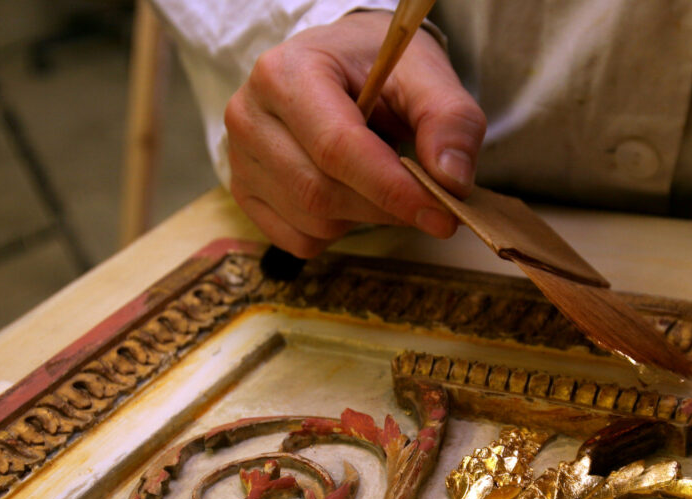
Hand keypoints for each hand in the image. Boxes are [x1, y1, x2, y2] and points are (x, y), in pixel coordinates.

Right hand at [224, 11, 486, 257]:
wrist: (339, 65)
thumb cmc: (379, 68)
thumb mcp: (426, 75)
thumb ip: (449, 120)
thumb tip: (451, 181)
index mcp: (287, 73)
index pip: (337, 147)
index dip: (393, 189)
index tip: (443, 215)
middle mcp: (249, 116)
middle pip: (321, 192)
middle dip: (385, 207)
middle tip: (429, 202)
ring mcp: (240, 159)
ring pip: (312, 222)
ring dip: (366, 219)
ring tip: (383, 181)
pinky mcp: (246, 194)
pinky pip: (300, 241)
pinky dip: (339, 232)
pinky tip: (352, 194)